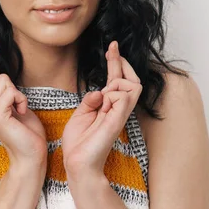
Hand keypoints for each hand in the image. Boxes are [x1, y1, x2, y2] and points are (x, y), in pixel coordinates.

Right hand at [0, 35, 47, 168]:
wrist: (29, 154)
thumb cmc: (24, 130)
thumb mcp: (13, 104)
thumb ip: (4, 91)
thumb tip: (1, 74)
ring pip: (4, 81)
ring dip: (17, 91)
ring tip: (20, 107)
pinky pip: (10, 93)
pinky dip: (21, 100)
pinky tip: (22, 112)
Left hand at [61, 41, 142, 177]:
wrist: (77, 163)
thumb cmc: (79, 142)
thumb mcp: (81, 114)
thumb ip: (91, 100)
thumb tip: (99, 90)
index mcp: (108, 106)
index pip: (117, 80)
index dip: (116, 62)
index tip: (112, 46)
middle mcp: (118, 109)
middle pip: (131, 79)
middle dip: (122, 61)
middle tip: (113, 49)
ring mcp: (120, 114)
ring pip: (132, 85)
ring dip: (116, 82)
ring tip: (102, 96)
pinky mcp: (118, 120)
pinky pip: (124, 97)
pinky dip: (113, 94)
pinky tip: (103, 102)